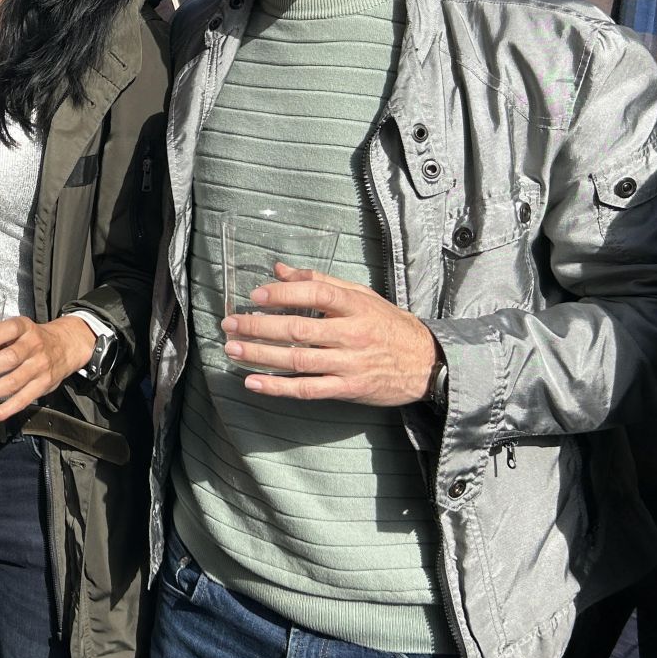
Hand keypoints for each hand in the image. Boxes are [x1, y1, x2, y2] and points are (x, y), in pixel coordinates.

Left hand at [0, 314, 95, 426]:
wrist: (64, 346)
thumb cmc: (23, 339)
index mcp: (21, 327)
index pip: (6, 330)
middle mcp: (32, 345)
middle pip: (9, 359)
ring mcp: (39, 367)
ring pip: (14, 382)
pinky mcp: (43, 386)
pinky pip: (23, 400)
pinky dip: (3, 410)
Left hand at [220, 266, 438, 404]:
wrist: (426, 363)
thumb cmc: (387, 325)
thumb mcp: (361, 295)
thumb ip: (319, 280)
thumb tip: (278, 268)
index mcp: (356, 306)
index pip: (317, 293)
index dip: (285, 293)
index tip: (256, 296)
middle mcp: (352, 334)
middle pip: (300, 329)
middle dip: (260, 327)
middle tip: (230, 324)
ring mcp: (350, 363)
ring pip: (299, 360)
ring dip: (261, 355)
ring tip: (233, 349)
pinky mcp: (347, 389)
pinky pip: (308, 389)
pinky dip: (278, 387)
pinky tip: (253, 382)